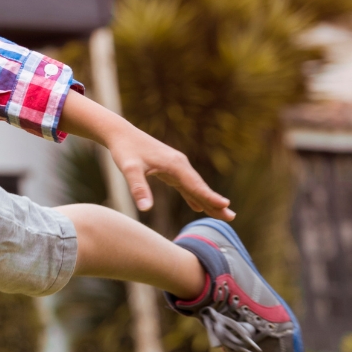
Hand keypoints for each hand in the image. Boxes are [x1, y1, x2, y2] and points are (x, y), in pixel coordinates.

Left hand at [105, 125, 233, 219]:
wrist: (121, 134)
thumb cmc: (125, 150)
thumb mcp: (129, 169)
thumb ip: (138, 188)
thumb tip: (146, 208)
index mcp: (174, 164)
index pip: (195, 185)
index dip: (210, 196)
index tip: (225, 206)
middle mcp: (179, 164)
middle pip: (200, 186)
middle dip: (215, 202)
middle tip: (231, 217)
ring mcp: (175, 166)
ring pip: (194, 186)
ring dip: (207, 200)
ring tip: (221, 213)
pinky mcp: (169, 168)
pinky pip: (184, 184)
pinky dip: (193, 195)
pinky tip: (198, 206)